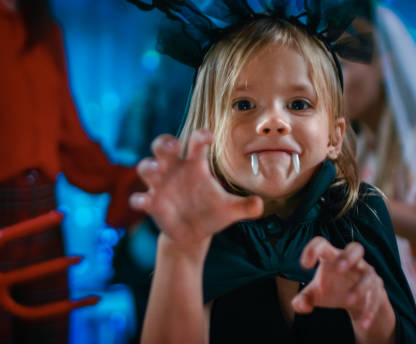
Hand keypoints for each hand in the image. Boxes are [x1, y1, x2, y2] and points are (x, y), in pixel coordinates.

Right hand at [129, 130, 262, 250]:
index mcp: (196, 165)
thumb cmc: (213, 212)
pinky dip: (140, 199)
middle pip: (163, 146)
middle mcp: (175, 170)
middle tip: (174, 146)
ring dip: (149, 166)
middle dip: (165, 143)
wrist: (195, 233)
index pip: (196, 143)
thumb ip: (246, 206)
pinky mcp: (151, 203)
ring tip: (156, 170)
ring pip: (146, 167)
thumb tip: (260, 205)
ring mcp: (160, 186)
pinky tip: (144, 202)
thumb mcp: (231, 209)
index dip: (201, 136)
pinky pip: (140, 197)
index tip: (208, 137)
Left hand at [292, 237, 387, 329]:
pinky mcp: (376, 289)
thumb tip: (300, 305)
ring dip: (360, 287)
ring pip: (368, 275)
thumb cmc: (332, 290)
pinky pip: (376, 297)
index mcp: (332, 257)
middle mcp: (352, 262)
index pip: (322, 245)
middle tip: (339, 268)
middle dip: (349, 256)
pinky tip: (364, 323)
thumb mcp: (315, 294)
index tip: (304, 265)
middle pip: (356, 248)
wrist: (357, 302)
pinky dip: (370, 310)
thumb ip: (303, 298)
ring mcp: (366, 274)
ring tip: (349, 302)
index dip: (312, 249)